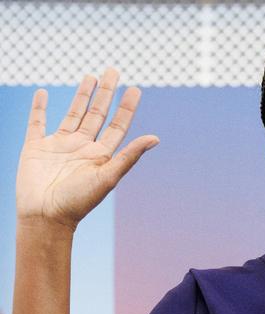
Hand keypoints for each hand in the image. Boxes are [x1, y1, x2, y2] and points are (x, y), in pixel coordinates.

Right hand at [16, 67, 158, 232]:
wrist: (45, 217)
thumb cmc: (78, 202)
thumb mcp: (108, 177)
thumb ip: (129, 156)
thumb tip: (156, 138)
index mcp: (101, 155)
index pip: (117, 125)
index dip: (126, 108)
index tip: (136, 89)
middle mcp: (82, 147)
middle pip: (97, 113)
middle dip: (106, 93)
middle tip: (113, 71)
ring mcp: (59, 146)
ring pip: (72, 114)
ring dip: (81, 95)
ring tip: (90, 77)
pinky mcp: (35, 148)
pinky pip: (37, 123)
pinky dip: (39, 108)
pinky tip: (42, 93)